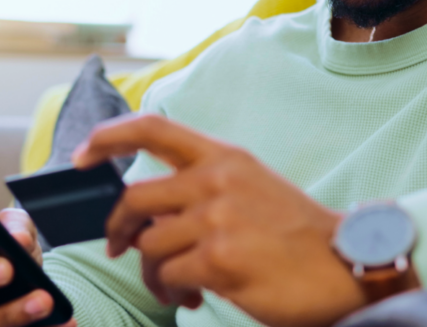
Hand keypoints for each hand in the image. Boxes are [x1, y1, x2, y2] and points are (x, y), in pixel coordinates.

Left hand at [73, 114, 365, 326]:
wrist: (345, 265)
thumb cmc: (296, 233)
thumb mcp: (252, 186)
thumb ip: (204, 185)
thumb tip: (150, 211)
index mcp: (225, 156)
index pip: (153, 128)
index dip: (108, 136)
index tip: (81, 154)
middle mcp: (217, 180)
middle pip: (134, 198)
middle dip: (116, 228)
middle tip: (118, 247)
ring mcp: (217, 219)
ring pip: (147, 245)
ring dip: (152, 273)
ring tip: (177, 286)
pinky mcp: (219, 259)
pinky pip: (167, 277)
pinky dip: (172, 293)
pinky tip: (193, 298)